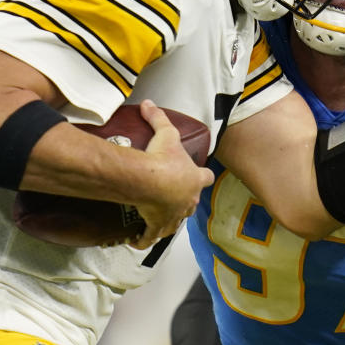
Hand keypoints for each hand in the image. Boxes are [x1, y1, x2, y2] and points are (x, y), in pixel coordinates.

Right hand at [130, 100, 214, 249]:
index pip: (206, 178)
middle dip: (184, 200)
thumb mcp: (165, 133)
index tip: (198, 176)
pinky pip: (152, 237)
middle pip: (191, 202)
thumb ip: (158, 117)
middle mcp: (188, 200)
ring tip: (156, 219)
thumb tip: (148, 103)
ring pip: (174, 221)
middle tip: (171, 196)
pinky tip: (138, 241)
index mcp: (195, 179)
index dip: (202, 176)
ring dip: (167, 221)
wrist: (150, 180)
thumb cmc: (163, 158)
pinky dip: (145, 239)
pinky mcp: (158, 226)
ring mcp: (174, 216)